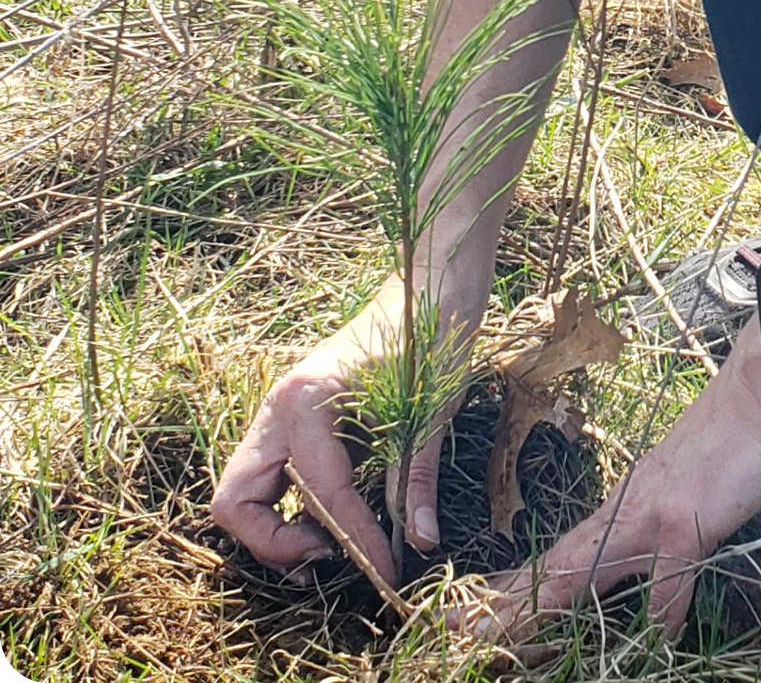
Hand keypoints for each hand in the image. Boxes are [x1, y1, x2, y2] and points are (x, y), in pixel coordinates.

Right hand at [210, 273, 467, 586]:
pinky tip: (331, 515)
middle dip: (277, 544)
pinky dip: (288, 506)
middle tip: (331, 559)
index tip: (389, 570)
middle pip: (236, 501)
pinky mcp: (292, 417)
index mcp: (305, 400)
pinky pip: (268, 475)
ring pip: (244, 491)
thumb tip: (420, 543)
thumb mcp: (426, 412)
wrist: (426, 286)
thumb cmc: (427, 335)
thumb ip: (414, 479)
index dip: (355, 540)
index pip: (320, 495)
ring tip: (331, 545)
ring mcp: (278, 411)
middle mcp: (277, 407)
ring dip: (277, 529)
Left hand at [459, 306, 760, 639]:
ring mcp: (647, 518)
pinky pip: (669, 579)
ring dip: (536, 607)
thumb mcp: (678, 496)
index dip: (513, 587)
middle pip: (549, 569)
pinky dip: (662, 614)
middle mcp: (621, 517)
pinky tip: (656, 643)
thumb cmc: (720, 444)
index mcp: (616, 512)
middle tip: (452, 625)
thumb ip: (654, 534)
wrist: (755, 398)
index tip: (476, 607)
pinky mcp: (684, 521)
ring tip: (491, 632)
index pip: (552, 558)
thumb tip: (641, 568)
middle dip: (501, 603)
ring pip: (577, 571)